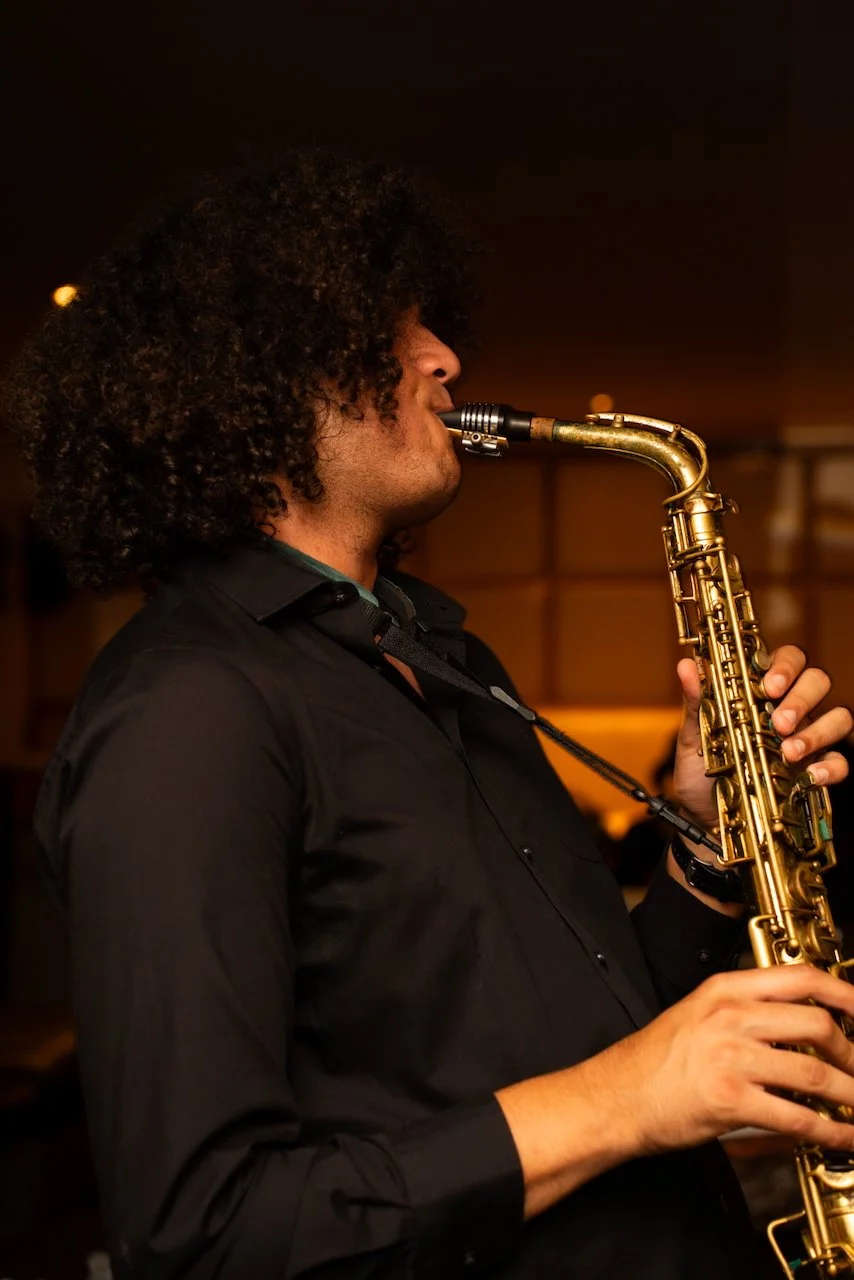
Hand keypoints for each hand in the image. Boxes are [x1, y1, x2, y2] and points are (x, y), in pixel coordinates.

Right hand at [589, 965, 853, 1155]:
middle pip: (817, 1024)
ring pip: (815, 1074)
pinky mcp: (732, 1100)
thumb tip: (803, 1026)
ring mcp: (731, 1057)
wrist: (616, 1096)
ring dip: (852, 1095)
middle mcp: (730, 1017)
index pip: (800, 977)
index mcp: (724, 989)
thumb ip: (745, 1011)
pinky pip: (798, 1117)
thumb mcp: (698, 1014)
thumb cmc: (654, 1061)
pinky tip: (844, 1135)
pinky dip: (831, 1131)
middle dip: (853, 1052)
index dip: (845, 993)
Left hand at [673, 645, 851, 830]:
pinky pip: (841, 762)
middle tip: (778, 723)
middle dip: (802, 698)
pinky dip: (832, 767)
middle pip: (818, 681)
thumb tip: (686, 666)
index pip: (787, 660)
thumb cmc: (700, 771)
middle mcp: (790, 710)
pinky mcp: (814, 772)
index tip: (769, 685)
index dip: (785, 666)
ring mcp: (806, 739)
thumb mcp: (693, 736)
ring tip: (788, 751)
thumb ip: (695, 701)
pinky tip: (811, 776)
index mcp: (761, 692)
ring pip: (839, 717)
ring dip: (818, 731)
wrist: (703, 817)